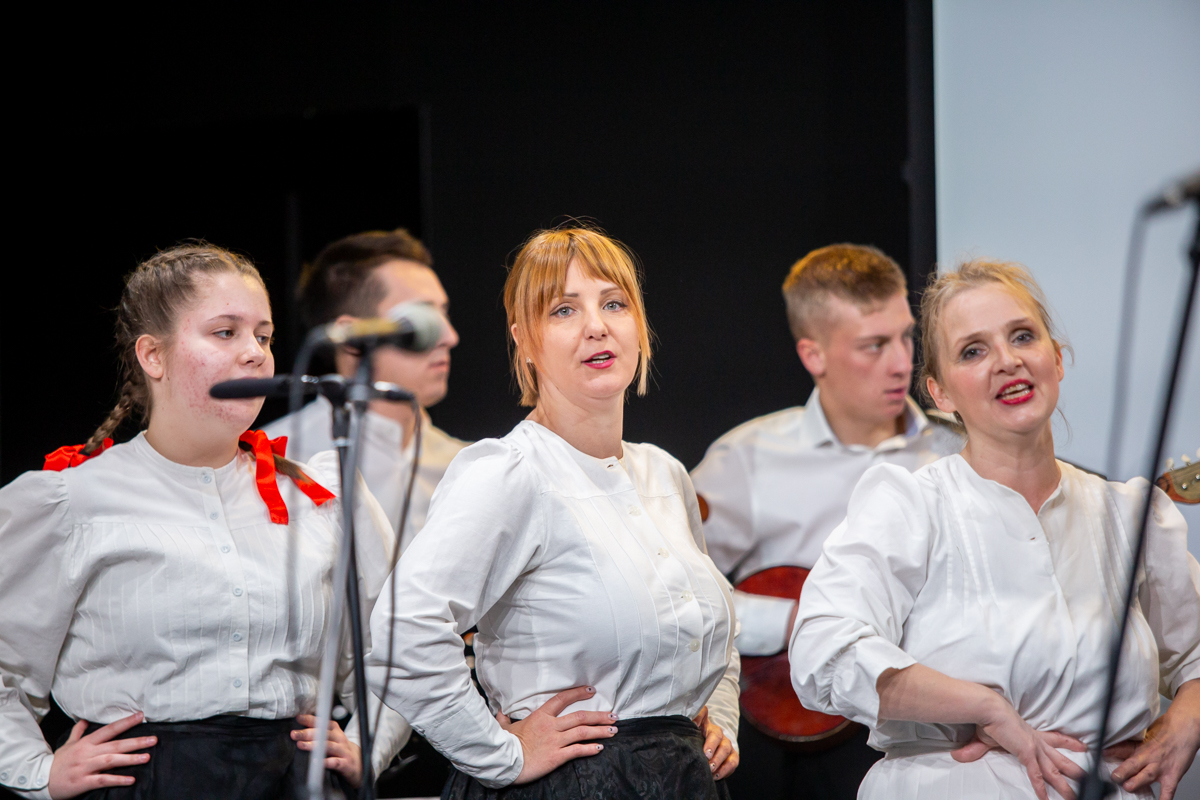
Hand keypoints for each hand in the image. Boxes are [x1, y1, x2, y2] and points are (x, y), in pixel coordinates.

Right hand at [48, 712, 156, 798]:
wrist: (41, 780)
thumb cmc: (58, 762)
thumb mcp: (67, 744)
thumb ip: (78, 732)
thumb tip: (83, 719)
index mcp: (86, 742)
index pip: (109, 730)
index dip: (125, 722)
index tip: (141, 716)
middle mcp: (87, 753)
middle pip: (115, 745)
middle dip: (135, 742)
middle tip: (154, 739)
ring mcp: (85, 767)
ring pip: (111, 760)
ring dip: (129, 759)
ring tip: (146, 757)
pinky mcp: (83, 782)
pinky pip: (102, 780)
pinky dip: (117, 779)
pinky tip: (131, 779)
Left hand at [292, 714, 362, 787]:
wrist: (358, 763)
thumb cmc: (339, 749)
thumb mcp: (331, 738)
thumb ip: (318, 732)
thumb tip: (298, 728)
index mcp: (335, 730)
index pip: (322, 722)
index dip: (310, 719)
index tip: (298, 718)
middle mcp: (339, 738)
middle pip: (323, 733)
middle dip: (307, 733)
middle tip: (294, 734)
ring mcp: (343, 750)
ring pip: (328, 746)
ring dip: (314, 745)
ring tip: (301, 745)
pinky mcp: (345, 763)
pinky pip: (335, 762)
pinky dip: (325, 762)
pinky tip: (316, 762)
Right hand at [498, 686, 616, 783]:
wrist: (505, 762)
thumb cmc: (505, 744)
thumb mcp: (505, 728)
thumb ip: (504, 719)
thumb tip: (499, 713)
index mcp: (541, 716)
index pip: (562, 699)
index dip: (578, 693)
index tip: (591, 690)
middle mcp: (551, 726)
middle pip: (580, 716)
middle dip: (599, 716)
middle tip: (613, 715)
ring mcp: (555, 741)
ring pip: (583, 732)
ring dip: (600, 731)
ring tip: (613, 730)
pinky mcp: (557, 757)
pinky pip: (577, 750)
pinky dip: (590, 748)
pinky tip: (600, 748)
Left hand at [692, 706, 737, 779]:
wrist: (700, 741)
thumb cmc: (695, 733)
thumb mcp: (692, 724)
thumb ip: (695, 718)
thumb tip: (694, 722)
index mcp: (712, 729)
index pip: (715, 734)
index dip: (712, 744)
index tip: (706, 754)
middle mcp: (722, 738)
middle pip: (724, 746)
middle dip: (717, 757)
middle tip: (709, 766)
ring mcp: (728, 748)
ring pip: (729, 755)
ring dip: (721, 765)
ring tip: (711, 772)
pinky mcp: (732, 757)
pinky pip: (733, 764)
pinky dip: (725, 771)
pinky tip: (716, 776)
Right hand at [951, 700, 1085, 799]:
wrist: (988, 709)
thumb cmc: (987, 718)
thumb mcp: (985, 738)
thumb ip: (976, 750)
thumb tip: (958, 756)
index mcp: (1031, 734)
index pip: (1055, 739)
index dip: (1069, 742)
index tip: (1083, 746)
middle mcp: (1036, 741)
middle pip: (1060, 758)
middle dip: (1075, 769)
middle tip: (1090, 777)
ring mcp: (1033, 748)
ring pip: (1054, 770)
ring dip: (1065, 785)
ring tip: (1076, 796)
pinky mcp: (1027, 753)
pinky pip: (1037, 774)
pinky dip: (1041, 787)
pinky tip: (1045, 798)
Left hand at [1109, 681, 1199, 799]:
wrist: (1184, 729)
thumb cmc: (1165, 730)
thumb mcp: (1144, 733)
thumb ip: (1132, 743)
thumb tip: (1114, 745)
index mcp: (1139, 746)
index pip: (1120, 749)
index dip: (1109, 753)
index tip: (1099, 756)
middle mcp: (1148, 757)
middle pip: (1132, 764)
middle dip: (1122, 772)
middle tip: (1113, 777)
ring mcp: (1160, 767)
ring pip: (1146, 776)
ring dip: (1136, 782)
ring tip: (1127, 787)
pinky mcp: (1172, 776)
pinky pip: (1168, 790)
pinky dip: (1163, 798)